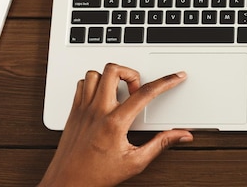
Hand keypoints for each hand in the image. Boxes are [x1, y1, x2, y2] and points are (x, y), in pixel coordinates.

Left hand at [39, 63, 192, 186]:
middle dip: (132, 73)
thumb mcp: (135, 162)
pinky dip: (94, 84)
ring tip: (119, 91)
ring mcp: (83, 109)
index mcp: (115, 123)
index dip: (165, 82)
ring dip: (110, 77)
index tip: (175, 77)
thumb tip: (179, 135)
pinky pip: (82, 84)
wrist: (67, 183)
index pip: (145, 93)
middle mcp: (97, 111)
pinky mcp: (73, 111)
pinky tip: (102, 96)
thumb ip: (160, 144)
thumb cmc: (96, 175)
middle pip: (114, 70)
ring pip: (95, 74)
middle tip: (137, 89)